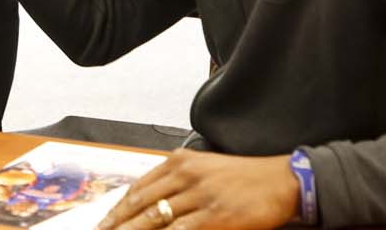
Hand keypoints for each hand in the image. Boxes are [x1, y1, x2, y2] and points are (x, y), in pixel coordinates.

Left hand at [97, 150, 298, 229]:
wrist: (281, 180)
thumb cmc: (244, 178)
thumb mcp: (206, 170)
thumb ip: (177, 182)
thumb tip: (150, 204)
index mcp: (181, 161)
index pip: (138, 187)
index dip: (117, 209)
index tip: (104, 224)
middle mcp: (186, 175)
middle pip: (141, 203)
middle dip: (118, 224)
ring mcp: (200, 195)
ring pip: (155, 218)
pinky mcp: (216, 215)